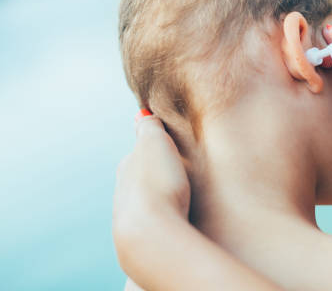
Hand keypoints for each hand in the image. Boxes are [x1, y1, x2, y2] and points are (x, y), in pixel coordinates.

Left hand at [113, 113, 191, 282]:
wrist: (151, 236)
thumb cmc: (158, 185)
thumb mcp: (155, 144)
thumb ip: (150, 128)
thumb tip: (141, 115)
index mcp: (126, 167)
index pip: (140, 153)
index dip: (157, 150)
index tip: (172, 151)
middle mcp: (122, 193)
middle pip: (142, 180)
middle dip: (157, 178)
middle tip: (181, 177)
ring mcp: (129, 220)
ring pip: (146, 205)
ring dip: (161, 202)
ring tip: (182, 202)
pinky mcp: (141, 242)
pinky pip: (156, 226)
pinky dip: (165, 222)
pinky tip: (177, 224)